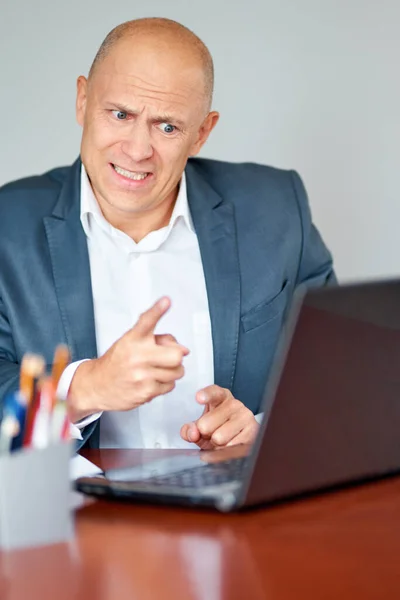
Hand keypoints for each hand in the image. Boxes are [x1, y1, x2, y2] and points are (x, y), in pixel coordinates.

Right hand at [68, 297, 188, 421]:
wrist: (97, 385)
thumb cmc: (118, 361)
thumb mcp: (132, 342)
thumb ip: (158, 339)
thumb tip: (184, 349)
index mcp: (133, 339)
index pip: (147, 321)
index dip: (157, 310)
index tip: (166, 301)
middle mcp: (137, 356)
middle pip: (176, 355)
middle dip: (176, 356)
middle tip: (168, 358)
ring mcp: (141, 375)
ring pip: (177, 372)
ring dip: (173, 371)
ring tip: (158, 370)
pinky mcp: (145, 392)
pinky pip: (170, 386)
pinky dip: (165, 384)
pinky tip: (152, 381)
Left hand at [180, 385, 258, 449]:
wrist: (240, 437)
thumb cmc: (218, 428)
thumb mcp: (200, 427)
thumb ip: (190, 430)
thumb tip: (192, 433)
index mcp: (220, 397)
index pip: (213, 393)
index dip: (205, 395)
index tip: (199, 398)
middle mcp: (234, 404)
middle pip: (206, 425)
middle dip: (205, 434)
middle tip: (211, 434)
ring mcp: (245, 417)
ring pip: (218, 438)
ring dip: (216, 445)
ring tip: (223, 440)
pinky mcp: (253, 431)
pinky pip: (230, 448)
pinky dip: (225, 452)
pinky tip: (230, 445)